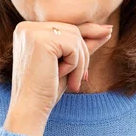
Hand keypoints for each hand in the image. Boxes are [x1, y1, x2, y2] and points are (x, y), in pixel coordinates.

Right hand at [4, 21, 112, 135]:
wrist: (29, 109)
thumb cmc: (46, 89)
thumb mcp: (68, 63)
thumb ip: (83, 45)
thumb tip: (107, 30)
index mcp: (28, 30)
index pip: (64, 27)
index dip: (86, 34)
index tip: (108, 31)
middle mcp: (26, 27)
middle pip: (72, 29)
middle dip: (83, 54)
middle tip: (81, 79)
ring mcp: (32, 32)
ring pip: (75, 37)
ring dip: (80, 62)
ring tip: (71, 82)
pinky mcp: (40, 40)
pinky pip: (72, 45)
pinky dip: (74, 64)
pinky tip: (59, 76)